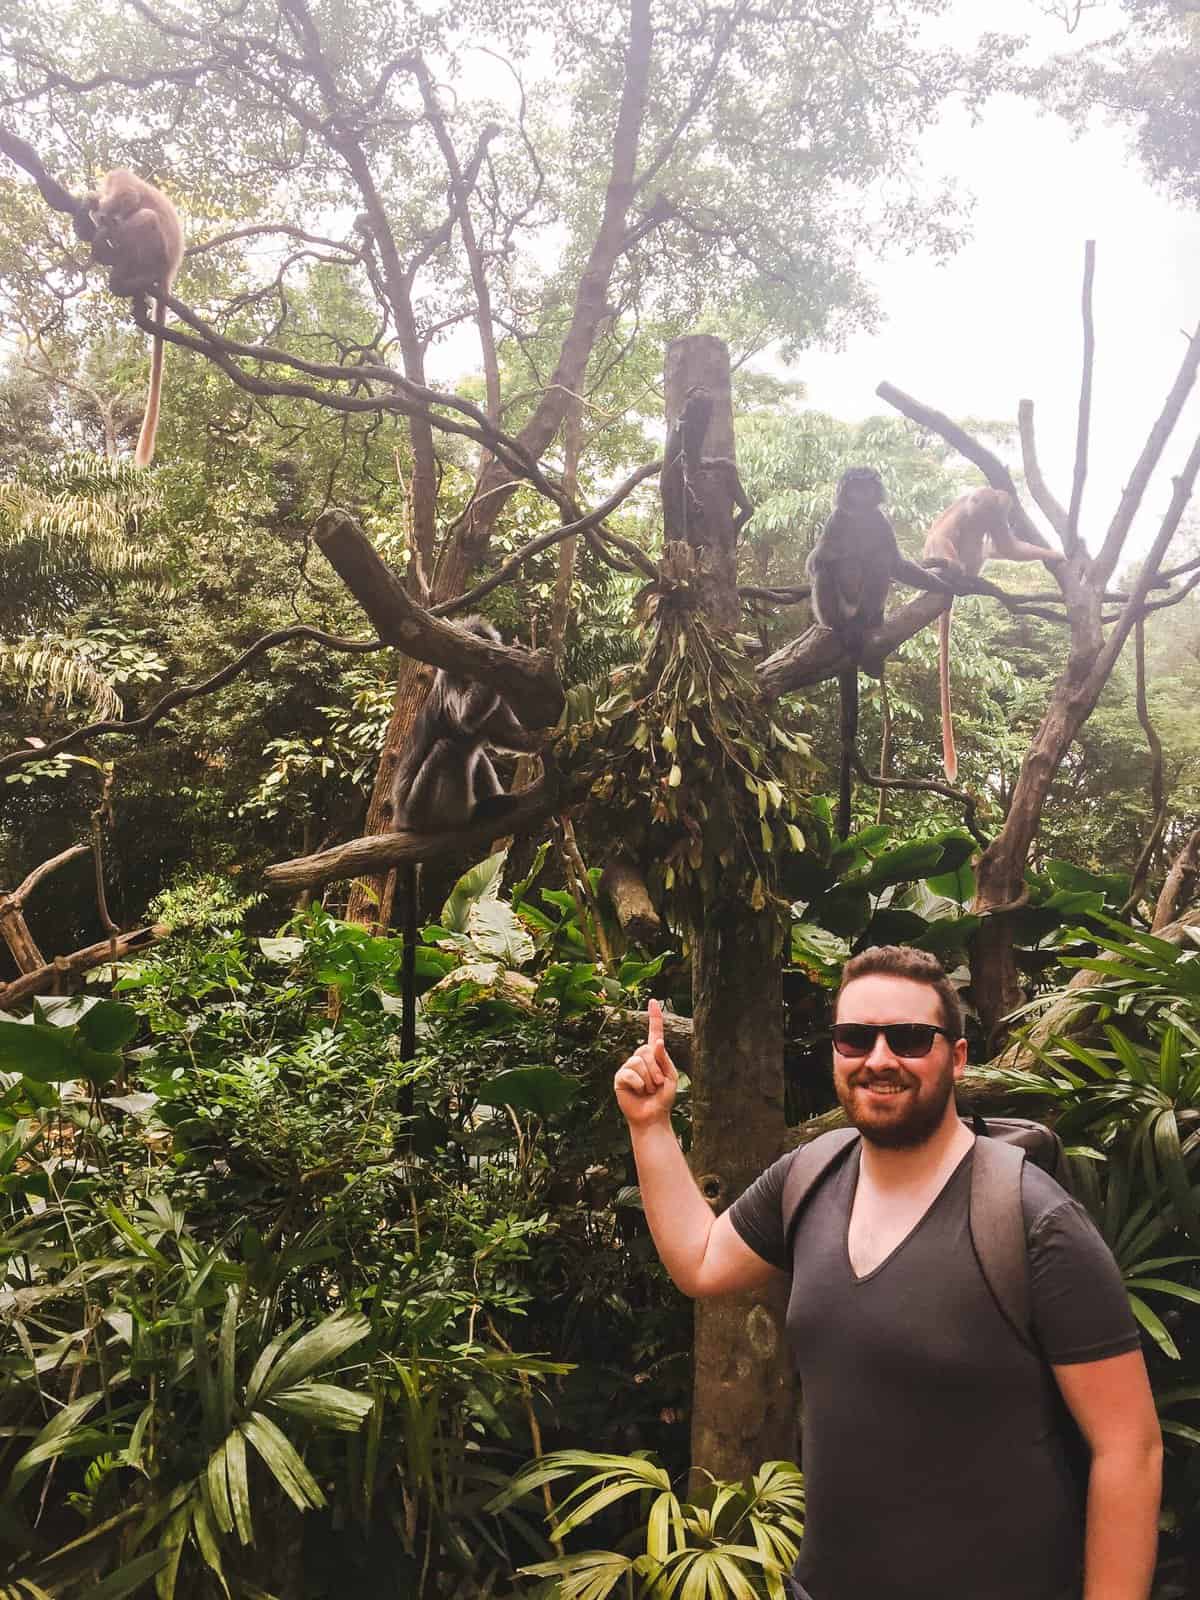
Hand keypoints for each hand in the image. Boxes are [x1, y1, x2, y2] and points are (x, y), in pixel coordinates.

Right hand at [614, 999, 677, 1126]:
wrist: (653, 1116)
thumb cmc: (663, 1097)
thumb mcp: (670, 1076)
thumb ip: (664, 1059)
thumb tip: (657, 1041)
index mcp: (654, 1055)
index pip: (654, 1032)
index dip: (654, 1017)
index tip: (653, 1000)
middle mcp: (639, 1058)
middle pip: (646, 1050)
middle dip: (656, 1070)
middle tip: (657, 1085)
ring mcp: (628, 1067)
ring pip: (639, 1062)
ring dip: (649, 1080)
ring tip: (648, 1090)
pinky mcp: (620, 1078)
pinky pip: (630, 1074)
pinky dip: (639, 1085)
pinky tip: (638, 1092)